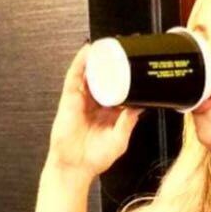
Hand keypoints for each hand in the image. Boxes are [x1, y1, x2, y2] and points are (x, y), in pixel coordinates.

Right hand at [47, 42, 142, 177]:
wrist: (74, 167)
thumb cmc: (94, 158)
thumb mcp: (119, 140)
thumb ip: (128, 123)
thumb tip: (139, 107)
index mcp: (111, 112)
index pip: (122, 89)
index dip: (129, 77)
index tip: (140, 66)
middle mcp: (98, 103)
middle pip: (107, 77)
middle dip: (115, 63)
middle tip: (126, 49)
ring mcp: (84, 99)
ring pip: (91, 73)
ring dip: (98, 59)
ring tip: (108, 44)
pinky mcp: (70, 99)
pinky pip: (75, 76)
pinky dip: (80, 62)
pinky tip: (87, 52)